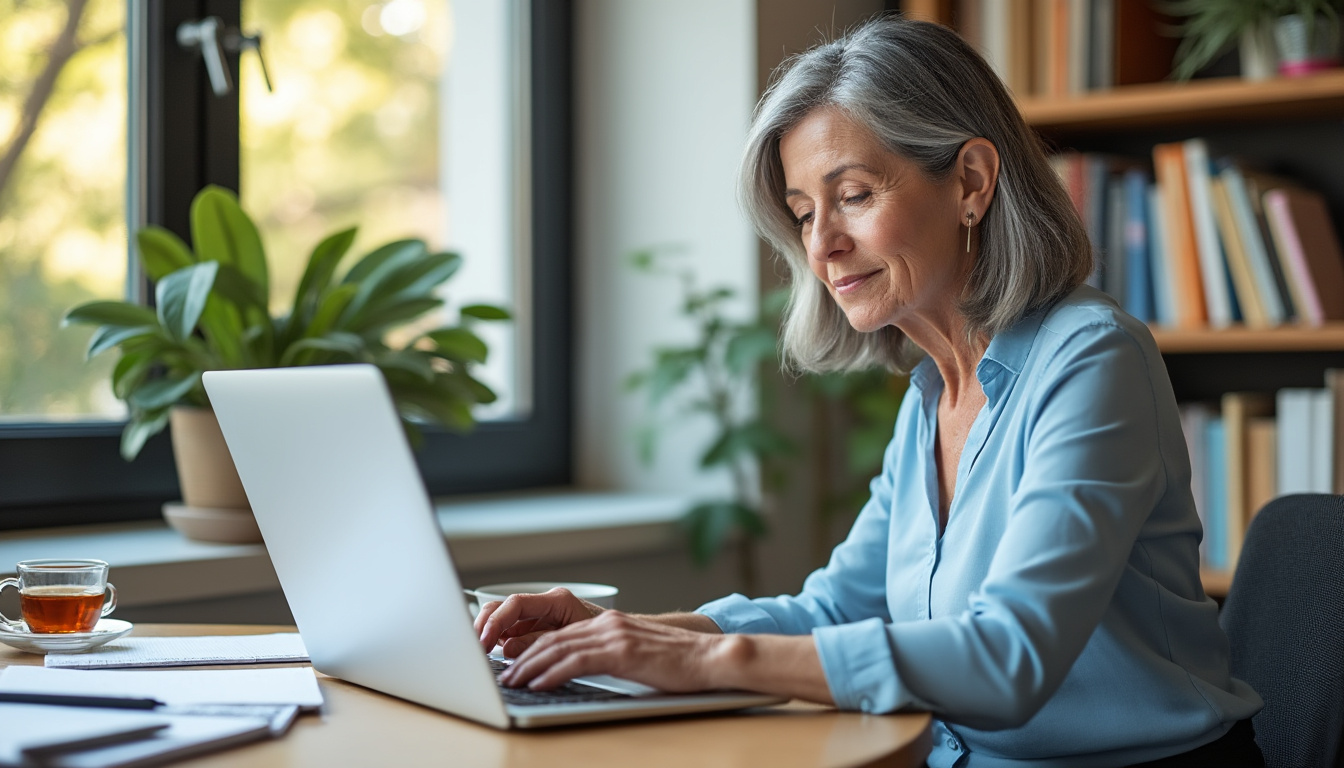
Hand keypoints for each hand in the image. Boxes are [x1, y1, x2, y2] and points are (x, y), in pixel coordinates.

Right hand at [473, 587, 604, 655]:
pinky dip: (499, 641)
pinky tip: (494, 654)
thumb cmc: (605, 639)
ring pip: (503, 618)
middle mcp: (545, 605)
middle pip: (503, 607)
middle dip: (485, 626)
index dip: (497, 622)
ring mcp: (539, 616)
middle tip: (475, 648)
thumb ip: (539, 642)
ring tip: (481, 652)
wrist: (622, 641)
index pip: (516, 604)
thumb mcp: (573, 641)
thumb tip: (508, 648)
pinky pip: (510, 631)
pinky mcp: (535, 628)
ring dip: (489, 634)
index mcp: (557, 600)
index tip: (484, 641)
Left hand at [498, 610, 732, 692]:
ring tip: (512, 682)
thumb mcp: (636, 654)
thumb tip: (580, 671)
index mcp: (610, 623)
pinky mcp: (621, 651)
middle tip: (504, 676)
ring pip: (558, 648)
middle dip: (524, 657)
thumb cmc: (678, 663)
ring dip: (530, 667)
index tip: (515, 665)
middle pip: (553, 639)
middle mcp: (608, 624)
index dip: (533, 649)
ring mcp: (614, 635)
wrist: (709, 658)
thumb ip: (608, 656)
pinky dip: (552, 673)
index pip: (560, 634)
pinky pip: (576, 662)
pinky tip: (539, 684)